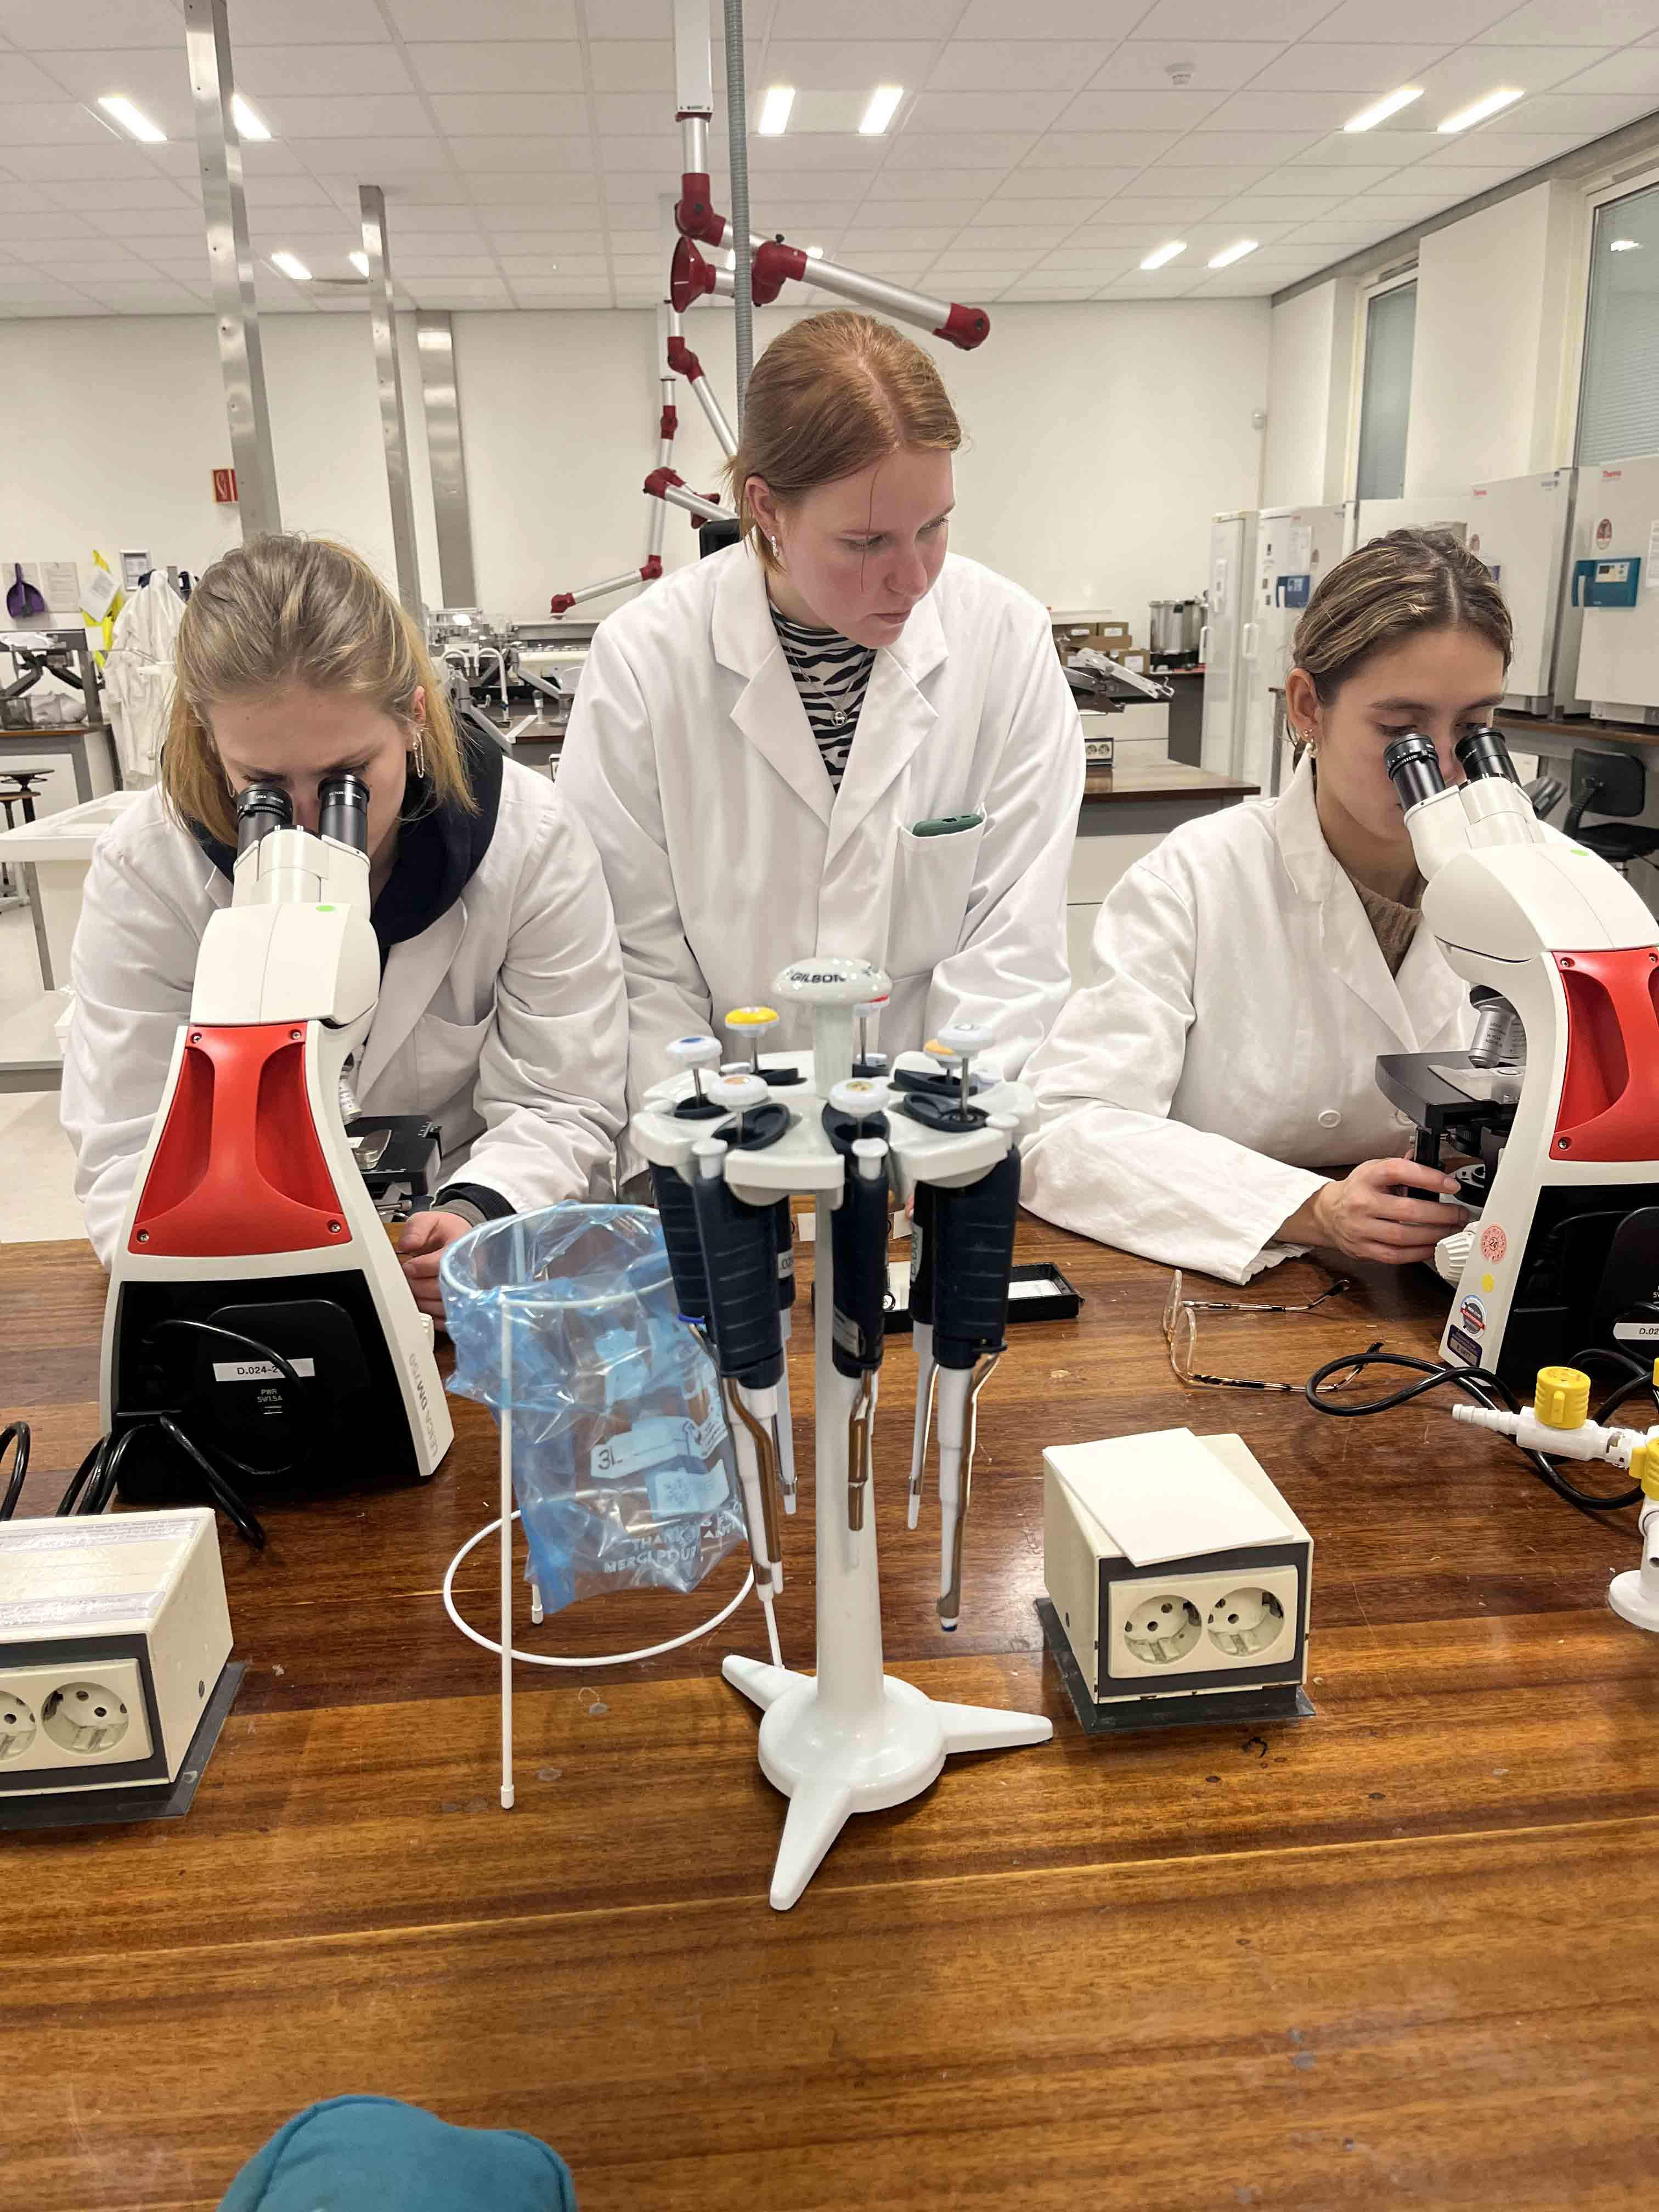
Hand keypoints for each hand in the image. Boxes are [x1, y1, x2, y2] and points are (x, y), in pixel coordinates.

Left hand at [397, 1210, 473, 1325]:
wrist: (461, 1238)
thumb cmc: (445, 1231)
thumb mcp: (429, 1220)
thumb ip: (416, 1228)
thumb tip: (407, 1245)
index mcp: (462, 1246)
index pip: (444, 1263)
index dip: (421, 1267)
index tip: (408, 1266)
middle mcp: (470, 1270)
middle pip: (444, 1288)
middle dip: (418, 1286)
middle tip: (408, 1280)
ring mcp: (470, 1289)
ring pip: (445, 1306)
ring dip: (423, 1302)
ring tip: (414, 1291)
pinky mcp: (466, 1304)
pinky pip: (449, 1318)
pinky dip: (433, 1316)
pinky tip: (425, 1304)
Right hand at [1281, 1158, 1466, 1266]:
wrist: (1327, 1213)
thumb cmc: (1356, 1191)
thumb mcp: (1373, 1170)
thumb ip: (1402, 1167)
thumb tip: (1432, 1163)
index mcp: (1367, 1178)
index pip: (1399, 1172)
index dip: (1429, 1178)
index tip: (1451, 1185)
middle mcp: (1361, 1203)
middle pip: (1408, 1210)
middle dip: (1441, 1214)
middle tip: (1459, 1214)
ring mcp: (1361, 1229)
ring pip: (1404, 1236)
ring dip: (1435, 1235)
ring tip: (1451, 1231)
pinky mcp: (1363, 1249)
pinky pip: (1396, 1255)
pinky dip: (1419, 1252)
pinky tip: (1433, 1246)